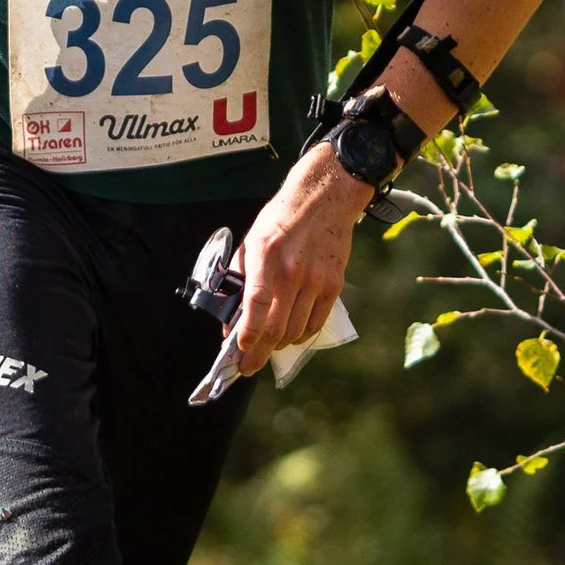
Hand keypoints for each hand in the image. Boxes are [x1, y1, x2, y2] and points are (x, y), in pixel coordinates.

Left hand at [231, 144, 371, 373]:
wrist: (324, 198)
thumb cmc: (281, 218)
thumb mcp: (251, 241)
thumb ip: (239, 279)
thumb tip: (231, 317)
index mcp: (266, 257)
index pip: (255, 304)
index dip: (247, 333)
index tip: (239, 350)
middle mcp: (292, 271)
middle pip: (276, 326)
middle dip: (259, 353)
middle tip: (247, 366)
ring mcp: (316, 280)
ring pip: (296, 330)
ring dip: (279, 345)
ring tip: (268, 348)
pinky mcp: (333, 284)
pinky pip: (316, 322)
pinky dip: (301, 335)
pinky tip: (291, 336)